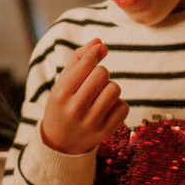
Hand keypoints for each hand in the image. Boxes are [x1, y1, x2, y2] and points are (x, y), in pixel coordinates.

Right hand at [40, 39, 128, 154]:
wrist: (61, 141)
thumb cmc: (62, 104)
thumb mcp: (62, 81)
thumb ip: (79, 58)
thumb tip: (99, 42)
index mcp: (61, 93)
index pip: (87, 63)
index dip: (96, 53)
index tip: (100, 50)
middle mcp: (75, 109)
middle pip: (102, 74)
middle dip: (101, 72)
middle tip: (93, 81)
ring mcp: (91, 123)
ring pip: (114, 89)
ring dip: (110, 87)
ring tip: (99, 95)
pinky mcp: (105, 132)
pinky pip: (124, 107)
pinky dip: (117, 104)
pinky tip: (106, 108)